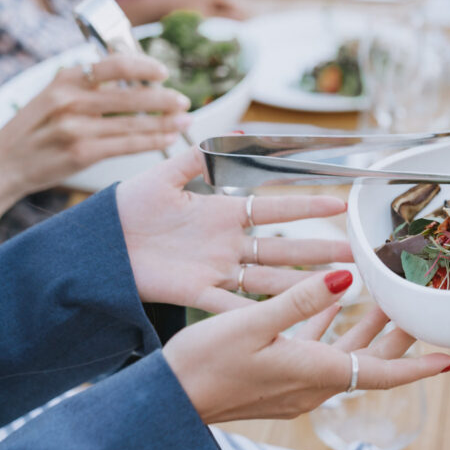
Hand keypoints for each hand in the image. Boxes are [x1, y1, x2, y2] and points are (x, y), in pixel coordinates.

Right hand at [0, 54, 190, 227]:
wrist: (3, 164)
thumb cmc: (35, 128)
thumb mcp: (53, 94)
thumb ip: (87, 83)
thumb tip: (131, 70)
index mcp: (65, 78)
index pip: (114, 64)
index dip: (144, 66)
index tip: (163, 72)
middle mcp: (71, 99)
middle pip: (131, 96)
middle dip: (164, 98)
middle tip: (184, 101)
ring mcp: (76, 128)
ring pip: (134, 122)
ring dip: (166, 122)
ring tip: (186, 121)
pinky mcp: (82, 153)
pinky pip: (128, 145)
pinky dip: (153, 141)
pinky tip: (168, 138)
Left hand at [116, 146, 352, 312]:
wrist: (95, 243)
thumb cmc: (125, 209)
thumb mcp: (164, 176)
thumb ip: (199, 157)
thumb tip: (232, 130)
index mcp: (221, 213)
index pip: (274, 209)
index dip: (306, 207)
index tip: (339, 204)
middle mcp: (225, 244)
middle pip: (282, 248)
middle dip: (319, 250)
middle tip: (355, 251)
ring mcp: (214, 270)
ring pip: (268, 278)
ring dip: (302, 282)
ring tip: (338, 284)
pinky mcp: (194, 292)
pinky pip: (232, 305)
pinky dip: (257, 313)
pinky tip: (286, 318)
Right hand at [163, 272, 449, 422]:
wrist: (166, 404)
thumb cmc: (202, 366)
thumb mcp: (251, 324)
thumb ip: (300, 300)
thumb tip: (343, 280)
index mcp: (314, 374)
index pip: (382, 373)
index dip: (420, 365)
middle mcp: (312, 384)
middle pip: (370, 361)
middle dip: (399, 335)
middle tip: (421, 305)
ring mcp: (295, 384)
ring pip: (345, 354)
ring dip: (367, 328)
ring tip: (386, 298)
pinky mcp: (278, 380)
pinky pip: (317, 352)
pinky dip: (330, 328)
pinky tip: (333, 304)